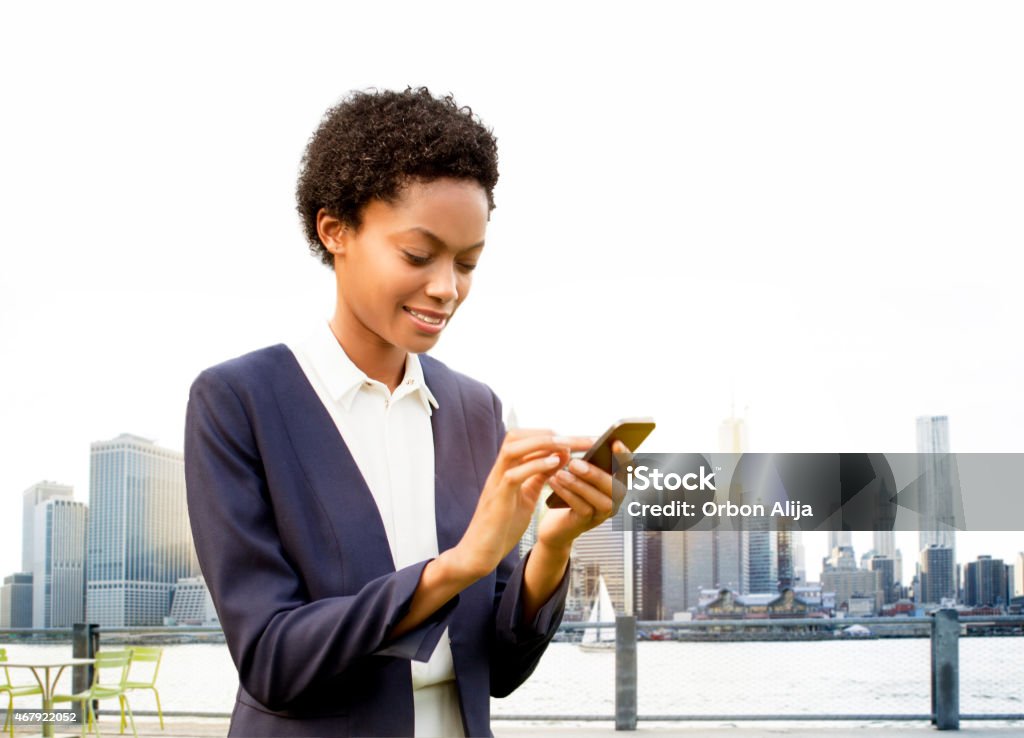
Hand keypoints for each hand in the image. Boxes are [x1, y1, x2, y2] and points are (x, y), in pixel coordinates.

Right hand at [452, 430, 590, 578]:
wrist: (478, 554)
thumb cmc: (501, 528)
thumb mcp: (525, 498)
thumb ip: (537, 478)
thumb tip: (556, 460)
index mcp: (505, 470)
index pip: (523, 439)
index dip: (547, 435)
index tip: (574, 439)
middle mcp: (498, 471)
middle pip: (517, 436)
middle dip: (547, 434)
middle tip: (576, 440)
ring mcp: (495, 484)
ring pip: (512, 449)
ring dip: (541, 443)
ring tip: (566, 445)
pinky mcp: (497, 500)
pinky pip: (513, 476)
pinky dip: (534, 466)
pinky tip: (554, 464)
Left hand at [537, 440, 629, 552]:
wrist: (555, 525)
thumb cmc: (568, 495)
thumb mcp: (577, 474)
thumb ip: (583, 461)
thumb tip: (577, 444)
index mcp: (615, 483)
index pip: (628, 469)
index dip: (625, 457)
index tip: (615, 442)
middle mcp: (614, 500)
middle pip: (616, 487)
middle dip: (596, 474)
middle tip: (574, 463)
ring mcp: (602, 514)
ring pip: (600, 500)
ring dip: (579, 485)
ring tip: (561, 473)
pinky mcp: (586, 523)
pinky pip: (582, 509)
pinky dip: (568, 495)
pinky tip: (554, 482)